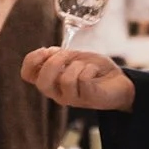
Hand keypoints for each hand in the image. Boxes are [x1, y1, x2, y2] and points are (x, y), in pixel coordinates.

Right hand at [22, 48, 136, 110]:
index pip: (26, 75)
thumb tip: (47, 52)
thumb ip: (59, 56)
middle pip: (41, 81)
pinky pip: (83, 80)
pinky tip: (94, 71)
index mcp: (51, 81)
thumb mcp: (74, 58)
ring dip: (76, 64)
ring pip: (64, 80)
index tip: (47, 50)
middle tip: (68, 55)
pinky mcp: (89, 98)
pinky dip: (89, 68)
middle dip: (54, 62)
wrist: (121, 82)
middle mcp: (57, 93)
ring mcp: (72, 99)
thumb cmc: (95, 70)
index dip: (32, 59)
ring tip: (85, 65)